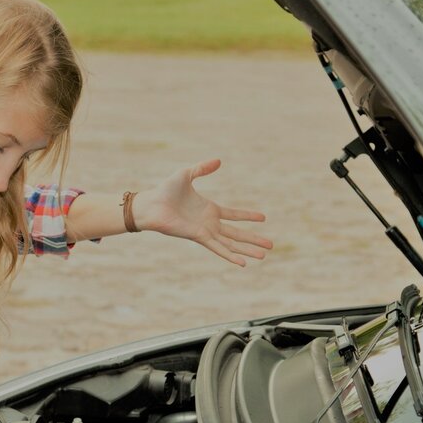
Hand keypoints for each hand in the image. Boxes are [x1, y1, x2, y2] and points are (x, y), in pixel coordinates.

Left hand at [133, 159, 271, 266]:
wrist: (151, 204)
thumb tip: (219, 160)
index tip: (263, 218)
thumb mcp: (186, 174)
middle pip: (237, 233)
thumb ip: (202, 168)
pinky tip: (243, 262)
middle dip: (254, 239)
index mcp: (210, 209)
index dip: (248, 216)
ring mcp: (205, 231)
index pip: (234, 214)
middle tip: (271, 244)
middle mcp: (210, 222)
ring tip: (264, 255)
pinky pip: (218, 247)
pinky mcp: (199, 237)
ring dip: (247, 250)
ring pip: (231, 243)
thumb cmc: (165, 190)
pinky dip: (230, 255)